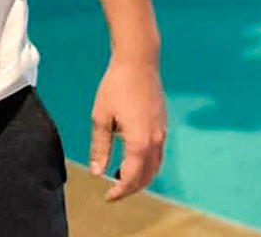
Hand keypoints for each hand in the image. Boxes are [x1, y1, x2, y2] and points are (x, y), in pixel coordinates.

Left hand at [89, 54, 166, 200]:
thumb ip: (100, 147)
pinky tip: (132, 159)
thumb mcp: (101, 117)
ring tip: (120, 178)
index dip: (120, 191)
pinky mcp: (163, 126)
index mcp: (139, 142)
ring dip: (141, 178)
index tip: (108, 196)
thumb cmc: (116, 86)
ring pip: (155, 167)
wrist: (138, 62)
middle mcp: (156, 141)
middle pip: (147, 177)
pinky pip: (158, 154)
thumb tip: (97, 171)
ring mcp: (162, 133)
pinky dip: (147, 164)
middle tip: (113, 191)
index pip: (132, 177)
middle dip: (131, 188)